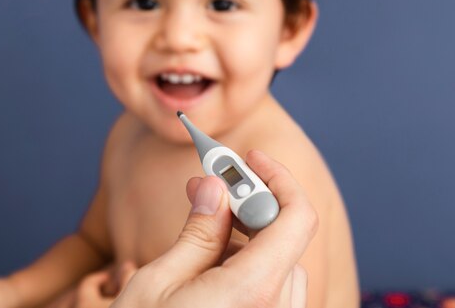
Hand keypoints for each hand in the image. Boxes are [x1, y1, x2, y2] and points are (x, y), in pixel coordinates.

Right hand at [112, 150, 317, 307]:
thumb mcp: (158, 284)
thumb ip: (198, 232)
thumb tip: (215, 187)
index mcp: (252, 292)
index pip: (296, 218)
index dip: (278, 179)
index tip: (249, 160)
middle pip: (286, 240)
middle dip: (251, 211)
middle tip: (211, 194)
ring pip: (283, 270)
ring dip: (250, 246)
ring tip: (203, 244)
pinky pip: (275, 296)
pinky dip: (251, 275)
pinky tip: (211, 277)